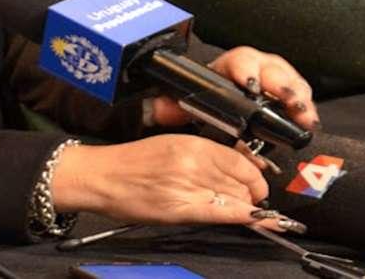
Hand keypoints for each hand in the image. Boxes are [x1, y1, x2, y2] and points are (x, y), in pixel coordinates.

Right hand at [51, 134, 269, 225]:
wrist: (102, 177)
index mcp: (194, 145)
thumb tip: (237, 169)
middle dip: (250, 194)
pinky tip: (263, 221)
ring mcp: (191, 187)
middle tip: (245, 199)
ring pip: (238, 200)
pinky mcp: (184, 209)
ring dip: (244, 206)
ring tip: (235, 208)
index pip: (243, 162)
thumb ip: (204, 155)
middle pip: (244, 183)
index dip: (255, 177)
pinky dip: (247, 218)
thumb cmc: (130, 162)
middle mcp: (196, 165)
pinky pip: (226, 214)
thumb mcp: (171, 145)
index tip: (257, 184)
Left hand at [147, 46, 319, 130]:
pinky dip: (308, 110)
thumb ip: (169, 106)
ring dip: (299, 97)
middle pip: (273, 68)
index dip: (246, 69)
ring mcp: (275, 83)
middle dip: (282, 84)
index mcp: (229, 67)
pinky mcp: (289, 100)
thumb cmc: (202, 103)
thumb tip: (160, 108)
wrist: (216, 111)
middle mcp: (256, 70)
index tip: (250, 83)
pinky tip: (310, 123)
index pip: (240, 60)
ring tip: (304, 116)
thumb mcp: (183, 103)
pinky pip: (302, 98)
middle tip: (288, 101)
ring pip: (292, 81)